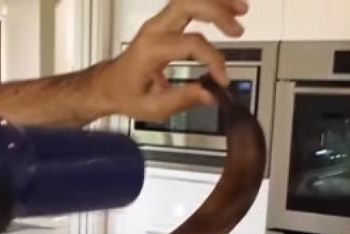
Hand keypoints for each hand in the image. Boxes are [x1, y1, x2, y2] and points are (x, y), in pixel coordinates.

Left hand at [98, 0, 247, 120]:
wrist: (108, 86)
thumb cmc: (125, 94)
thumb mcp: (151, 107)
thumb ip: (182, 100)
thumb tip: (208, 94)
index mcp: (150, 51)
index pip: (191, 44)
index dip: (213, 60)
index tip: (221, 78)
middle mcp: (153, 31)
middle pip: (188, 4)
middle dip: (218, 13)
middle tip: (237, 29)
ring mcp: (157, 24)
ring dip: (216, 1)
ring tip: (241, 10)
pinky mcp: (163, 23)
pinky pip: (187, 3)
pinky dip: (208, 4)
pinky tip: (227, 8)